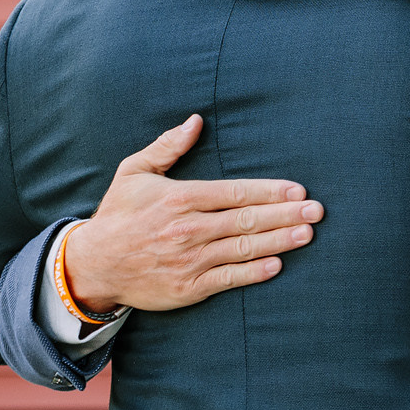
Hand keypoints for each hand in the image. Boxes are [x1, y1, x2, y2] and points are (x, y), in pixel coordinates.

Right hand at [61, 115, 321, 311]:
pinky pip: (228, 279)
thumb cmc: (118, 215)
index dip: (269, 192)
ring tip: (307, 234)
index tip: (297, 190)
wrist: (93, 265)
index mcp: (179, 198)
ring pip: (243, 249)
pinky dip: (253, 273)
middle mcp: (187, 229)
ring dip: (279, 241)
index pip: (235, 192)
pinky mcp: (188, 287)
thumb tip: (196, 121)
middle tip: (317, 211)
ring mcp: (189, 260)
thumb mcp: (133, 172)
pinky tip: (277, 265)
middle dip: (285, 215)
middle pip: (246, 220)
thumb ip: (167, 147)